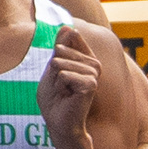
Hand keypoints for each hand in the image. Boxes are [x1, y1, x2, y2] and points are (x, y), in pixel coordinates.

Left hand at [40, 28, 102, 147]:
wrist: (59, 123)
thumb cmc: (55, 99)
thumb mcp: (53, 68)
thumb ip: (60, 47)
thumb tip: (68, 25)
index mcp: (86, 58)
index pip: (69, 37)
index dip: (56, 53)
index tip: (59, 73)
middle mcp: (94, 64)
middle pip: (59, 50)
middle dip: (53, 70)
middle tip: (60, 87)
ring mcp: (94, 73)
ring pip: (60, 63)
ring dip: (55, 81)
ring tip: (64, 93)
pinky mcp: (91, 83)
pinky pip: (64, 75)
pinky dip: (59, 87)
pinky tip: (68, 97)